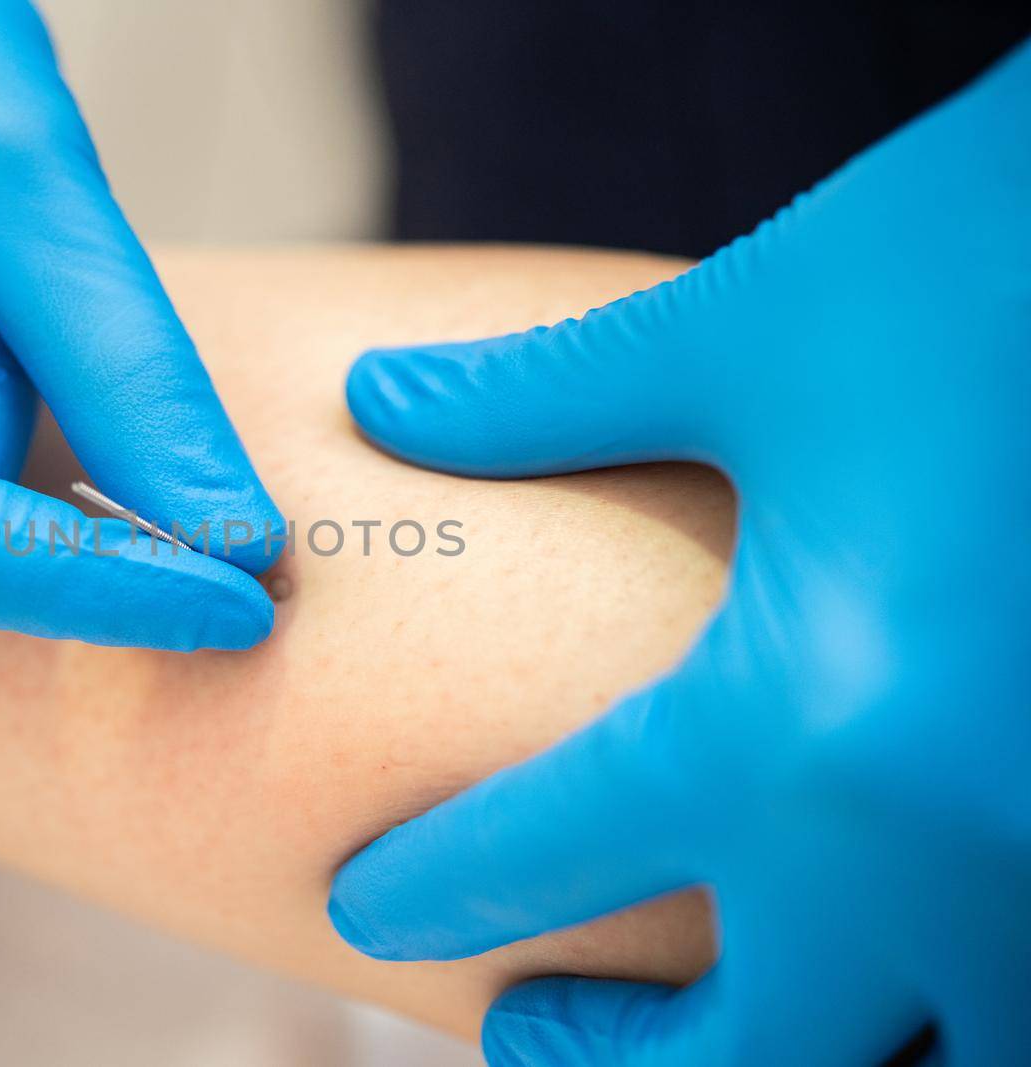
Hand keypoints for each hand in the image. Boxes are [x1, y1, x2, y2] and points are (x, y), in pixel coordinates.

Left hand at [329, 39, 1030, 1065]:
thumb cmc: (974, 267)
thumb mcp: (741, 332)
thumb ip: (537, 396)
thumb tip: (377, 396)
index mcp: (800, 722)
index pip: (545, 852)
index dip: (428, 888)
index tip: (361, 902)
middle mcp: (938, 852)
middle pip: (744, 1060)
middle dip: (607, 1064)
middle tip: (520, 1025)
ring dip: (779, 1065)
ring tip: (695, 1017)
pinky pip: (1008, 1001)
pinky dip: (917, 1013)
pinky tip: (856, 947)